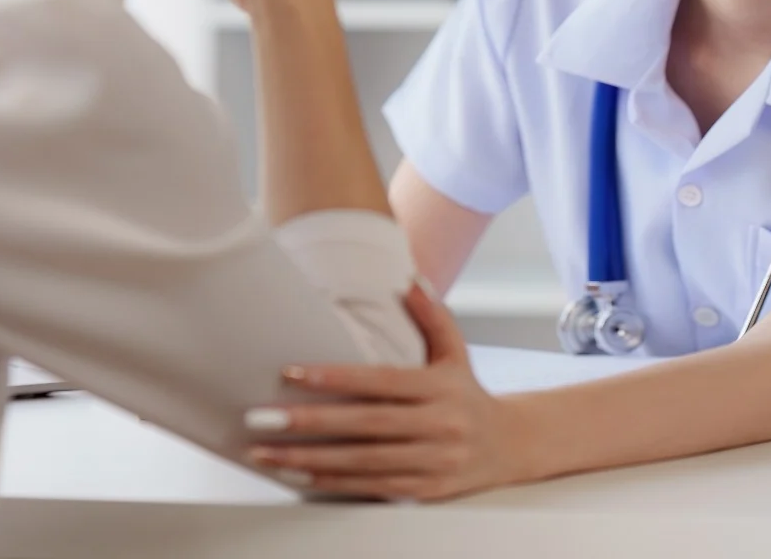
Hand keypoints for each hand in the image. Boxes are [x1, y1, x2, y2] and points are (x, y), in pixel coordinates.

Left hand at [243, 284, 536, 499]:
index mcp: (441, 387)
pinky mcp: (426, 490)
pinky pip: (371, 487)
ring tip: (264, 452)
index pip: (381, 381)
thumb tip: (407, 280)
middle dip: (309, 423)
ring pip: (362, 462)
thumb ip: (432, 317)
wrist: (511, 446)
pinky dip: (331, 483)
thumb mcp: (456, 352)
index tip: (290, 373)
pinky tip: (297, 476)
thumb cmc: (469, 394)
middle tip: (260, 417)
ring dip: (309, 459)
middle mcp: (439, 425)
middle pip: (365, 425)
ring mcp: (433, 461)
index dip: (335, 378)